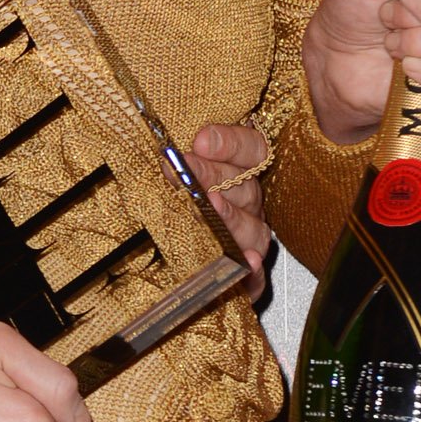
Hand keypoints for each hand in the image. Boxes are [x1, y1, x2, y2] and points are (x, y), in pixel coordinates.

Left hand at [188, 120, 272, 297]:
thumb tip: (163, 155)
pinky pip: (257, 276)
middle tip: (186, 166)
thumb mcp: (175, 187)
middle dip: (214, 173)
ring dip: (232, 215)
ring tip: (213, 204)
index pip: (251, 150)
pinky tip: (249, 261)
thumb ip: (177, 169)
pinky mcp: (247, 281)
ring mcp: (251, 243)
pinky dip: (254, 270)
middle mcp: (249, 207)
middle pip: (244, 186)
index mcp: (238, 178)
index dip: (230, 142)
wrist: (175, 278)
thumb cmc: (175, 217)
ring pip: (253, 228)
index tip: (201, 140)